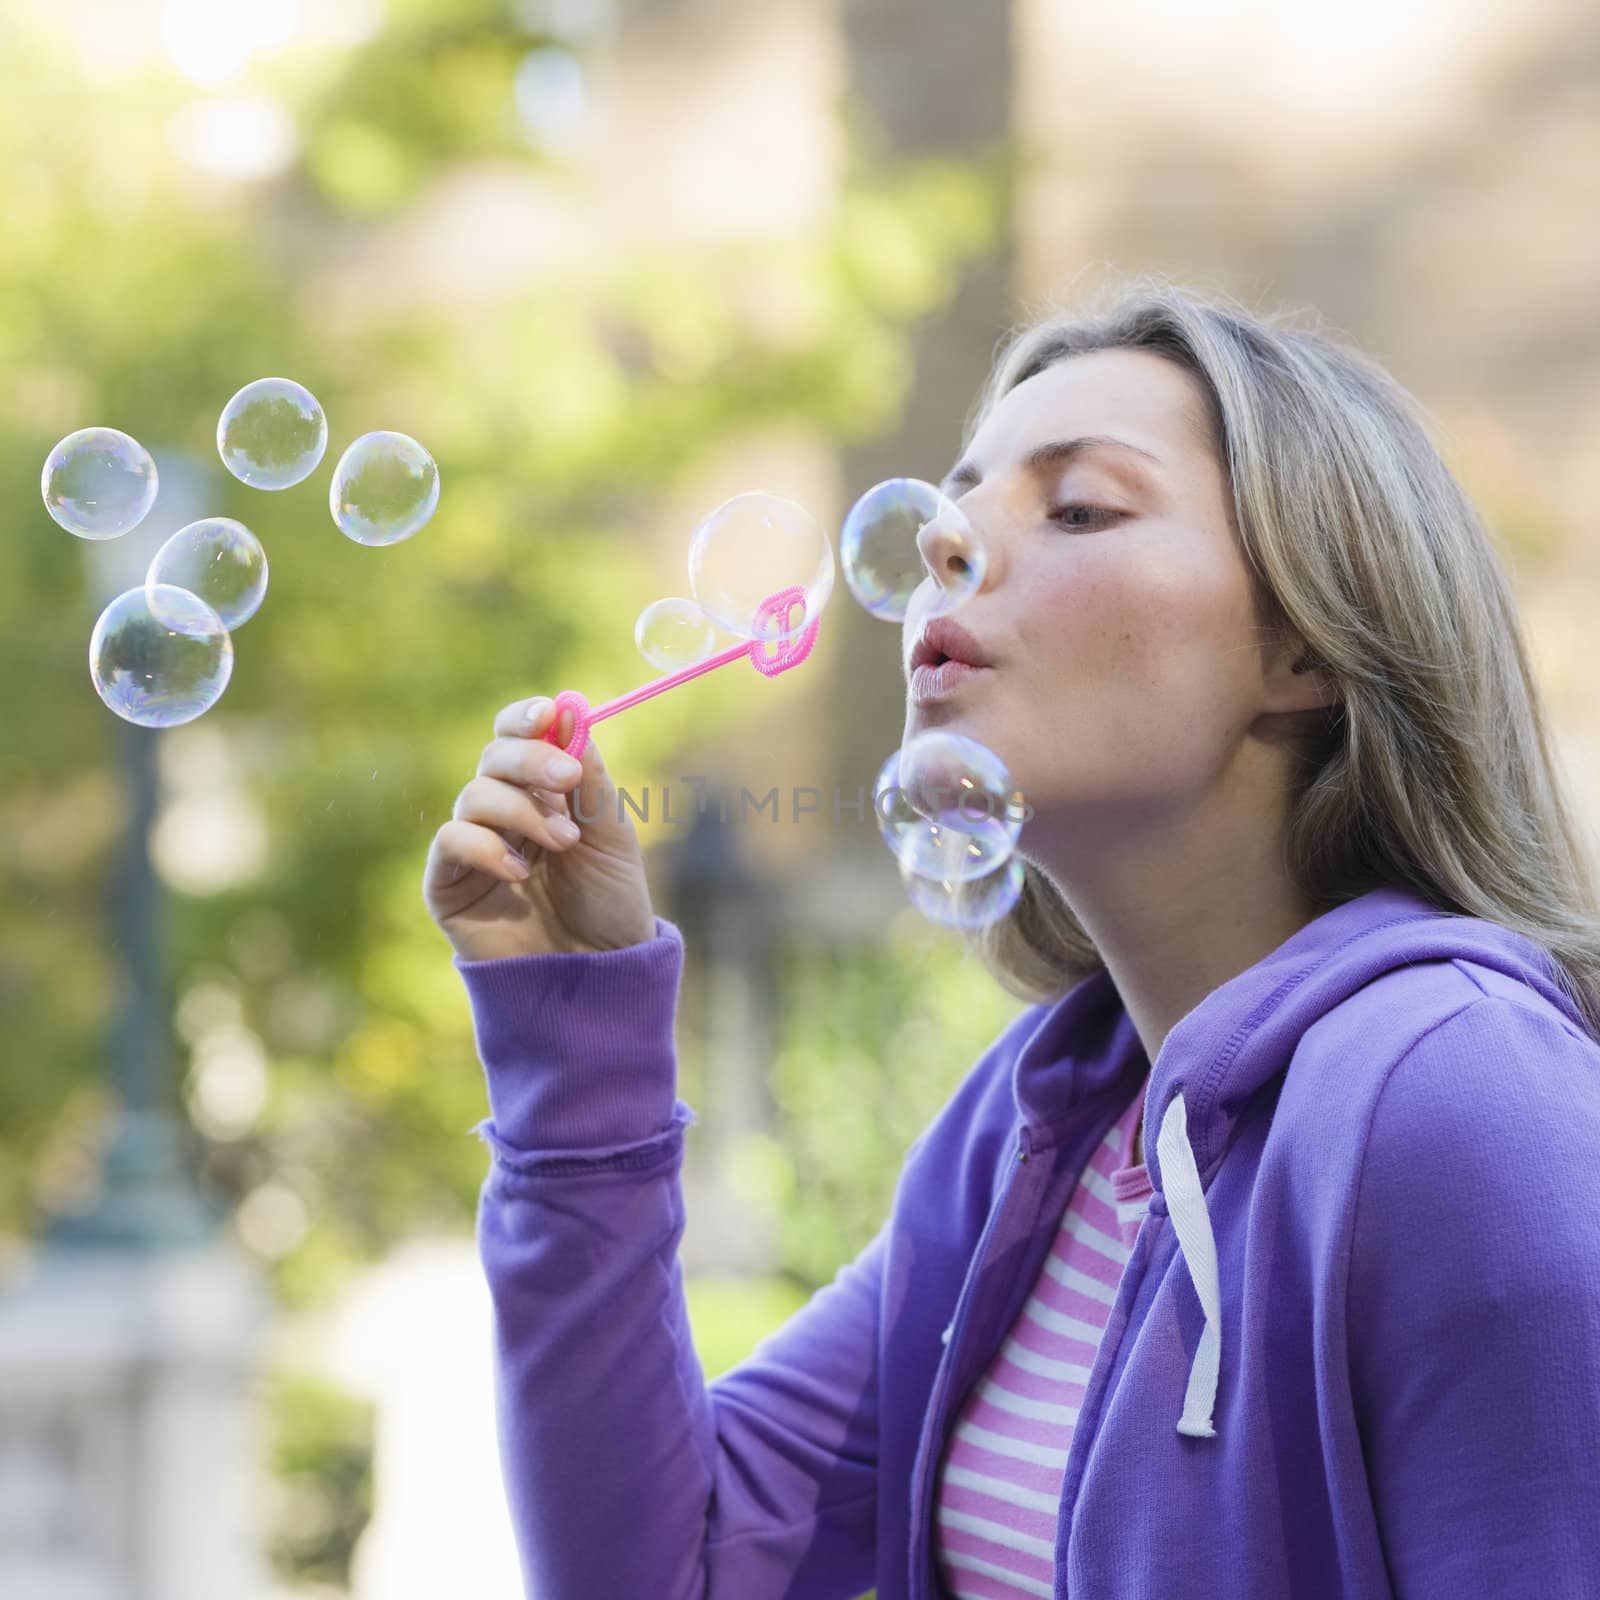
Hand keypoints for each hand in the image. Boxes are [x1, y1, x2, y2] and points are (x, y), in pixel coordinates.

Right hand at [423, 695, 655, 961]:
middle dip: (531, 760)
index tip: (548, 713)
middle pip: (494, 756)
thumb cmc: (609, 903)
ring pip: (474, 794)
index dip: (525, 719)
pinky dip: (486, 846)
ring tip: (563, 843)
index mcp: (541, 792)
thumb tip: (570, 709)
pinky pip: (452, 839)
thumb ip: (589, 776)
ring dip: (522, 811)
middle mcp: (502, 812)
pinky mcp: (448, 883)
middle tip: (568, 779)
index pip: (518, 737)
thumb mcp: (610, 833)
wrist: (597, 973)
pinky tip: (520, 873)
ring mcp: (473, 846)